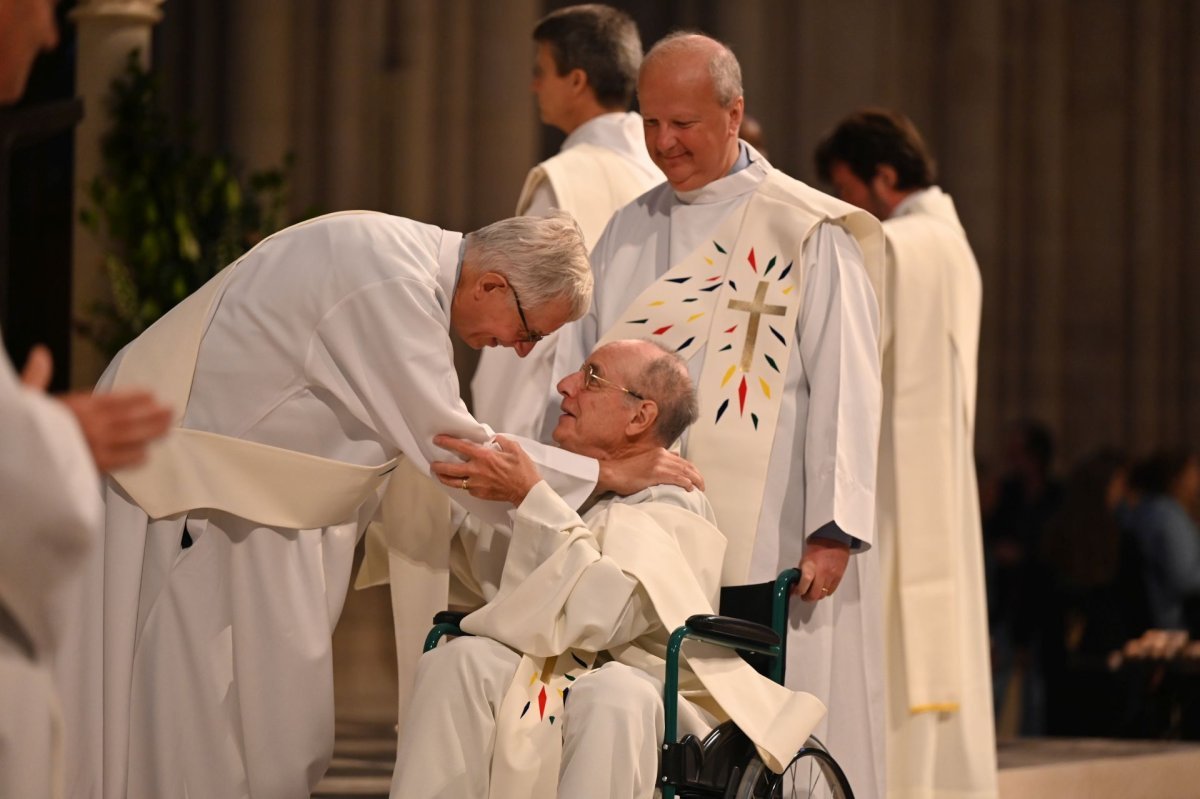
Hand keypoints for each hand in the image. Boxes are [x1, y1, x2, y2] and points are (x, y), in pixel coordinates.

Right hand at [21, 344, 172, 471]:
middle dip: (152, 414)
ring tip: (168, 428)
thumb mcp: (26, 399)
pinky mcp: (91, 466)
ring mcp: (93, 445)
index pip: (112, 398)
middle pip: (129, 417)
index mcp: (75, 406)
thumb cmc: (19, 430)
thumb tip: (41, 353)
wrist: (15, 458)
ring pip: (130, 437)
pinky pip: (119, 461)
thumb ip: (37, 376)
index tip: (151, 394)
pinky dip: (133, 457)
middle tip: (172, 411)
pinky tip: (146, 454)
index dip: (134, 396)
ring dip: (151, 432)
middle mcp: (88, 424)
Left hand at [430, 434, 540, 504]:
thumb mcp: (515, 449)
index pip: (460, 447)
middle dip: (438, 465)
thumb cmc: (522, 471)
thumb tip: (494, 438)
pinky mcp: (479, 494)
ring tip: (439, 474)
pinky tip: (462, 482)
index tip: (438, 439)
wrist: (527, 491)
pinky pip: (467, 488)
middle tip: (434, 462)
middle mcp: (477, 470)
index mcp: (484, 457)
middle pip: (450, 469)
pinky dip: (463, 484)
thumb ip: (502, 441)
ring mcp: (477, 484)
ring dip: (444, 478)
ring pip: (454, 482)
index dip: (447, 442)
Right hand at [596, 447, 704, 495]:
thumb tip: (674, 459)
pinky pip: (677, 478)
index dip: (692, 470)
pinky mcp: (656, 473)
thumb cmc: (627, 471)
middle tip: (703, 486)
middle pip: (687, 465)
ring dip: (695, 480)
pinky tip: (690, 488)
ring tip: (700, 488)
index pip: (682, 460)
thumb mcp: (646, 461)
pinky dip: (686, 483)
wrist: (613, 473)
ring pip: (685, 471)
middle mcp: (662, 455)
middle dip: (697, 475)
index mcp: (660, 452)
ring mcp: (659, 463)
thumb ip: (660, 461)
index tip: (697, 479)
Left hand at [793, 537, 849, 601]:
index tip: (795, 591)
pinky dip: (825, 592)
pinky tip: (821, 587)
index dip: (799, 591)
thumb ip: (801, 570)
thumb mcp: (805, 557)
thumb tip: (796, 581)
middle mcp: (822, 572)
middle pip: (814, 594)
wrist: (836, 539)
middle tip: (803, 595)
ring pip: (823, 595)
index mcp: (811, 565)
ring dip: (816, 596)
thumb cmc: (819, 545)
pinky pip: (831, 591)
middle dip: (807, 597)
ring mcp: (831, 576)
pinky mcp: (839, 577)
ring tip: (812, 592)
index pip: (804, 583)